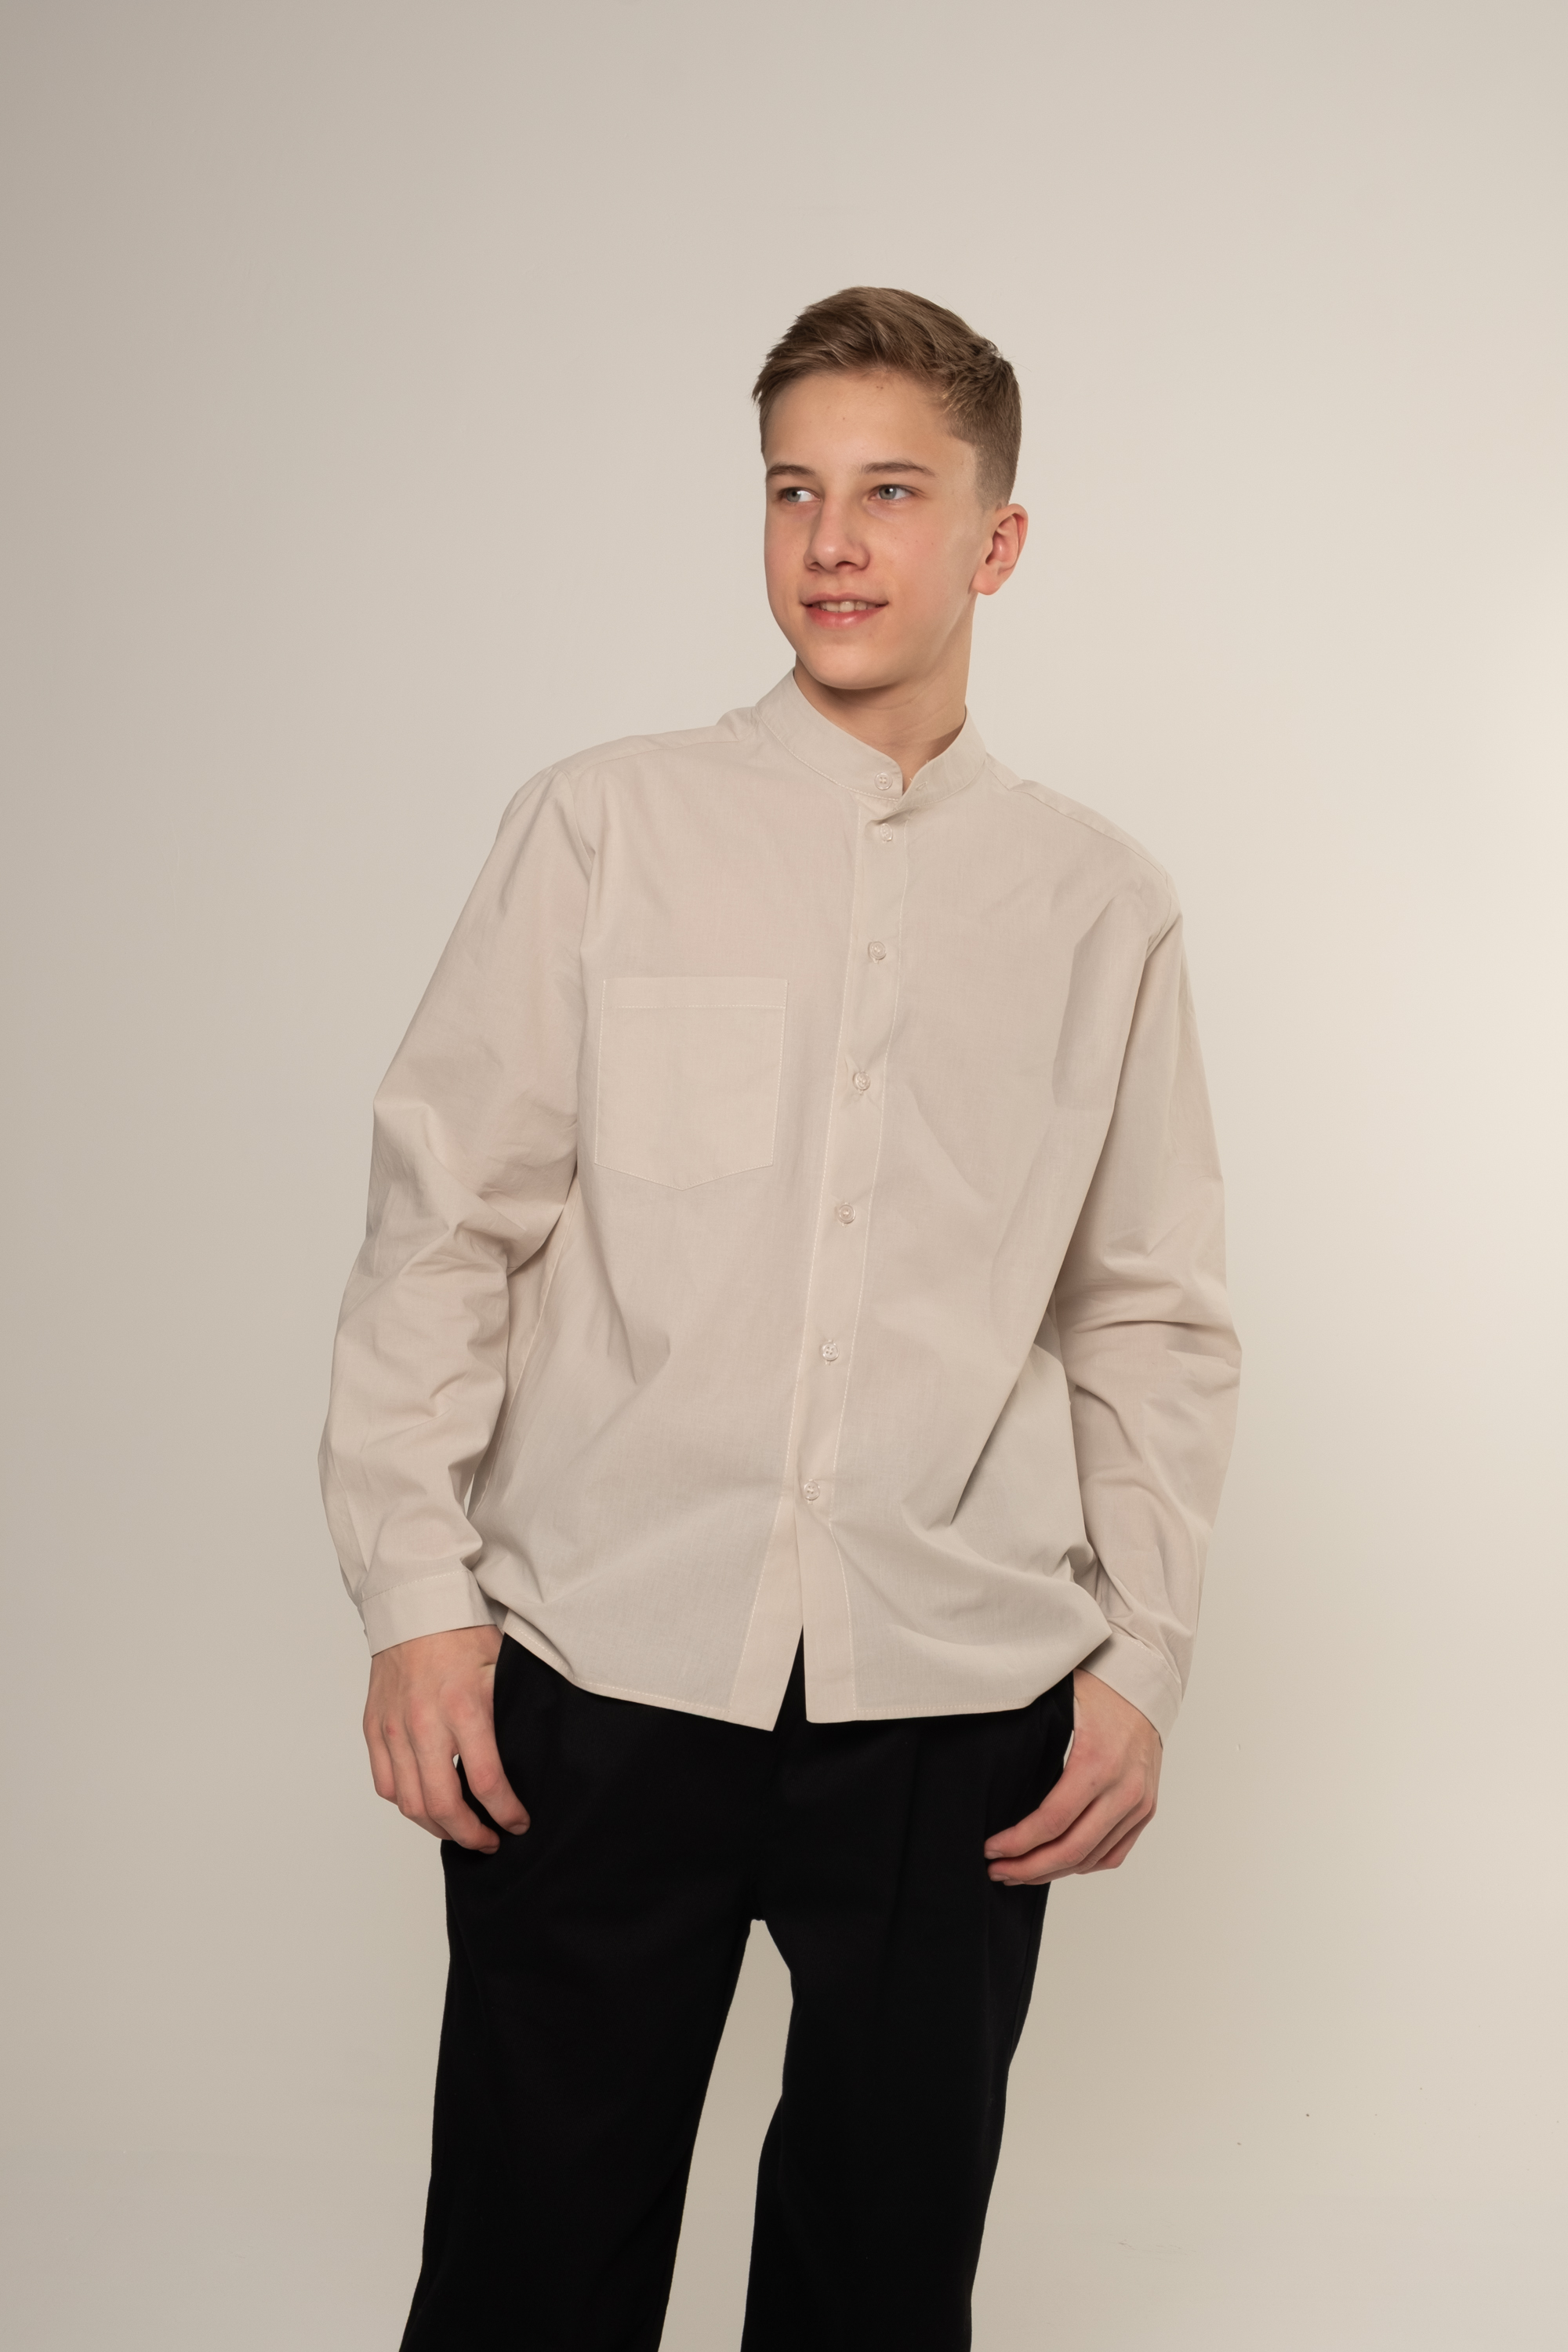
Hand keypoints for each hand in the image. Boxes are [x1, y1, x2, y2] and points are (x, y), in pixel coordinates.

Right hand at [363, 1626, 529, 1853]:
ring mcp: (393, 1729)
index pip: (487, 1781)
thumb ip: (508, 1715)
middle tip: (489, 1842)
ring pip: (410, 1804)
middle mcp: (424, 1723)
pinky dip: (406, 1804)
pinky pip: (385, 1784)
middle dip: (471, 1835)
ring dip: (437, 1828)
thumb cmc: (462, 1634)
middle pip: (443, 1805)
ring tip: (460, 1830)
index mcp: (464, 1707)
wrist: (414, 1607)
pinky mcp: (374, 1728)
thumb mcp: (501, 1669)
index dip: (506, 1813)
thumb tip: (530, 1760)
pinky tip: (427, 1804)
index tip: (518, 1823)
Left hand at [984, 1669, 1160, 1883]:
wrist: (1144, 1684)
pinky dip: (1084, 1864)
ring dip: (1053, 1872)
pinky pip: (1114, 1853)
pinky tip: (1057, 1864)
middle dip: (1029, 1867)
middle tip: (998, 1871)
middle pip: (1072, 1850)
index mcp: (1098, 1762)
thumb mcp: (1058, 1704)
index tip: (990, 1849)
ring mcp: (1139, 1802)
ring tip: (1021, 1872)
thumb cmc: (1097, 1689)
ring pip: (1092, 1858)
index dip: (1018, 1842)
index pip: (1052, 1821)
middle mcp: (1124, 1789)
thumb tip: (987, 1769)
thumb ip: (1028, 1737)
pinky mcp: (1146, 1809)